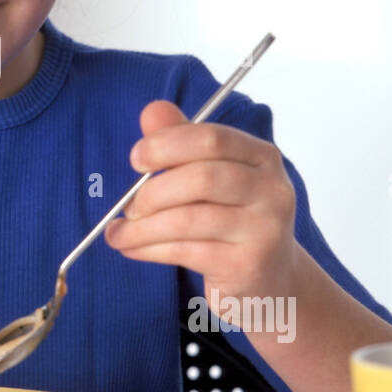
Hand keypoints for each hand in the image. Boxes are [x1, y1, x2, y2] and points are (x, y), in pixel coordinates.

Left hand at [104, 100, 299, 314]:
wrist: (270, 281)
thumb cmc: (231, 220)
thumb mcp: (211, 176)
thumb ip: (182, 142)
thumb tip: (152, 110)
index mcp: (263, 157)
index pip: (211, 138)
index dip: (166, 144)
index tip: (136, 158)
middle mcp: (272, 190)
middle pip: (201, 178)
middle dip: (153, 191)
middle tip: (129, 205)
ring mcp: (264, 229)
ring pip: (189, 219)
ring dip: (142, 226)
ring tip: (119, 233)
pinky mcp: (247, 265)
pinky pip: (185, 250)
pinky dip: (148, 248)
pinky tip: (130, 248)